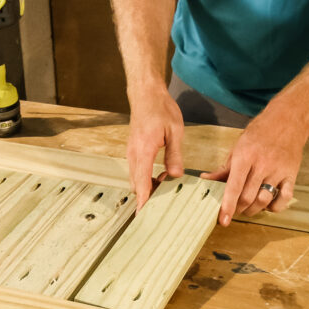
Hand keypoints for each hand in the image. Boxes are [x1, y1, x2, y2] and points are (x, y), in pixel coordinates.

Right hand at [127, 85, 184, 209]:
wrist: (145, 94)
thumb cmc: (160, 109)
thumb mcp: (175, 131)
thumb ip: (174, 155)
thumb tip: (176, 176)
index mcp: (144, 150)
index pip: (141, 181)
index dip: (143, 199)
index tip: (143, 214)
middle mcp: (134, 154)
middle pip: (136, 184)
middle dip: (146, 197)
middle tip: (163, 204)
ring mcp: (132, 152)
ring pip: (135, 178)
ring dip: (147, 187)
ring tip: (164, 189)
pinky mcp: (134, 151)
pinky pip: (137, 171)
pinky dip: (145, 178)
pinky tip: (160, 177)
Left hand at [202, 105, 308, 224]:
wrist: (287, 120)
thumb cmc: (259, 133)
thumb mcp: (238, 147)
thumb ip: (224, 168)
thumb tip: (206, 179)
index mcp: (245, 157)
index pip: (234, 187)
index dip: (227, 206)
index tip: (223, 220)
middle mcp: (262, 165)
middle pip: (248, 197)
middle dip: (238, 210)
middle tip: (234, 210)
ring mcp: (278, 171)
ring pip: (264, 200)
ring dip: (254, 210)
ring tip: (248, 208)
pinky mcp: (291, 175)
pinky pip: (284, 198)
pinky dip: (275, 207)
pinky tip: (268, 204)